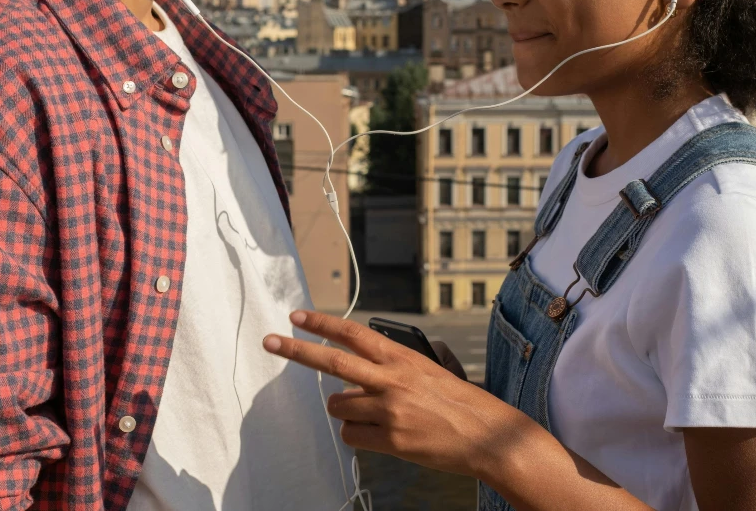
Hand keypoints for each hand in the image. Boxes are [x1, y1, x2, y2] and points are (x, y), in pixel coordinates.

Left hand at [262, 310, 521, 478]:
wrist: (485, 432)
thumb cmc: (456, 399)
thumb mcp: (425, 368)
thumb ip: (390, 367)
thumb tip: (352, 378)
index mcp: (400, 356)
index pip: (352, 333)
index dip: (322, 323)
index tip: (297, 316)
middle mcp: (390, 378)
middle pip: (332, 361)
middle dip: (297, 351)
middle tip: (271, 342)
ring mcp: (389, 409)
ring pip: (338, 406)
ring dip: (345, 409)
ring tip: (371, 414)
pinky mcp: (390, 439)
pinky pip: (352, 435)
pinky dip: (357, 434)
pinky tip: (380, 434)